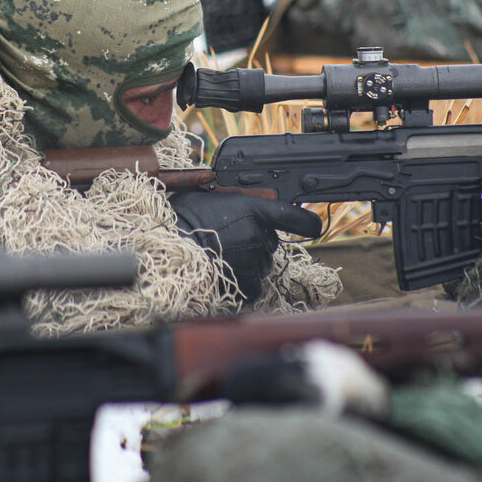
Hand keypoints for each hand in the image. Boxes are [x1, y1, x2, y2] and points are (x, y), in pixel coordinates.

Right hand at [170, 192, 321, 302]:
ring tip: (221, 257)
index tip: (314, 226)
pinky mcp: (246, 283)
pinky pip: (254, 286)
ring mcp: (254, 260)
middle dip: (255, 242)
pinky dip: (243, 284)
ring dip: (248, 263)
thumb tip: (236, 196)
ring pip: (261, 264)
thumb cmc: (181, 218)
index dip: (307, 222)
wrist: (168, 248)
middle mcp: (258, 235)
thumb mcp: (206, 195)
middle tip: (229, 239)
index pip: (293, 216)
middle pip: (271, 243)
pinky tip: (224, 274)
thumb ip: (230, 197)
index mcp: (253, 209)